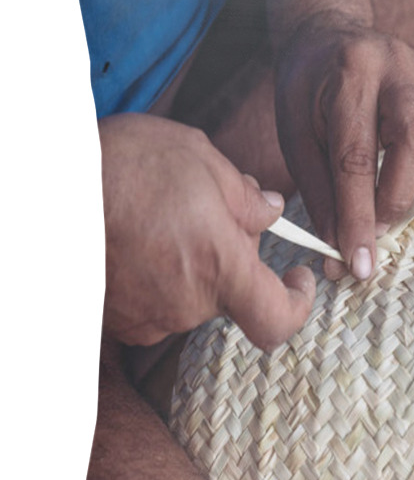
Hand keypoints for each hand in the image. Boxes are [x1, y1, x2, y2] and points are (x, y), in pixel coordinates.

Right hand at [100, 113, 315, 349]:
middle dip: (233, 258)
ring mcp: (150, 317)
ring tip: (165, 220)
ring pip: (195, 296)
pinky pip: (159, 304)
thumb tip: (273, 211)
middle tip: (209, 213)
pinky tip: (142, 241)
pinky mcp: (120, 319)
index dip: (298, 305)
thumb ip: (248, 197)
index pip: (278, 320)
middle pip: (234, 294)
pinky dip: (162, 278)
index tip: (298, 278)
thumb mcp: (202, 160)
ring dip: (194, 266)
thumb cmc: (125, 165)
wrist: (49, 187)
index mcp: (219, 267)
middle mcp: (187, 304)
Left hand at [273, 16, 413, 279]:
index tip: (359, 263)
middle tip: (380, 228)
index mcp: (346, 77)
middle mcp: (391, 65)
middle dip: (397, 196)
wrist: (323, 35)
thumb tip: (340, 253)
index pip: (356, 157)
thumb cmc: (306, 94)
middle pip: (413, 137)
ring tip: (400, 203)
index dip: (358, 216)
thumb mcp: (296, 139)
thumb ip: (321, 193)